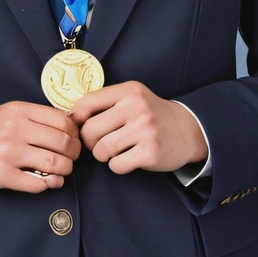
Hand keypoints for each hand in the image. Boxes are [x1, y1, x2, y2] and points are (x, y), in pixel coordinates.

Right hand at [0, 102, 81, 193]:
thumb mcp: (11, 113)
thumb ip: (38, 117)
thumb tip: (73, 129)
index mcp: (18, 111)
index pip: (62, 120)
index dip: (75, 133)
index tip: (73, 139)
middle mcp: (14, 130)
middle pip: (63, 142)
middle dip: (74, 153)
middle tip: (71, 157)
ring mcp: (8, 153)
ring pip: (54, 163)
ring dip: (65, 170)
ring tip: (62, 170)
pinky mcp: (3, 175)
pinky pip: (37, 184)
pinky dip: (48, 185)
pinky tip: (48, 181)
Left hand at [68, 81, 207, 174]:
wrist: (188, 130)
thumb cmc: (151, 115)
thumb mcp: (132, 97)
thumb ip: (105, 103)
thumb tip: (70, 118)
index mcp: (128, 91)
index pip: (85, 104)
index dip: (76, 120)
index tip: (81, 127)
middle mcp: (137, 107)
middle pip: (90, 130)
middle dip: (90, 141)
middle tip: (100, 142)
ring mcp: (145, 130)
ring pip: (101, 150)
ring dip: (103, 155)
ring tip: (114, 150)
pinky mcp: (151, 152)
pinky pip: (117, 165)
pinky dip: (118, 165)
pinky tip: (128, 158)